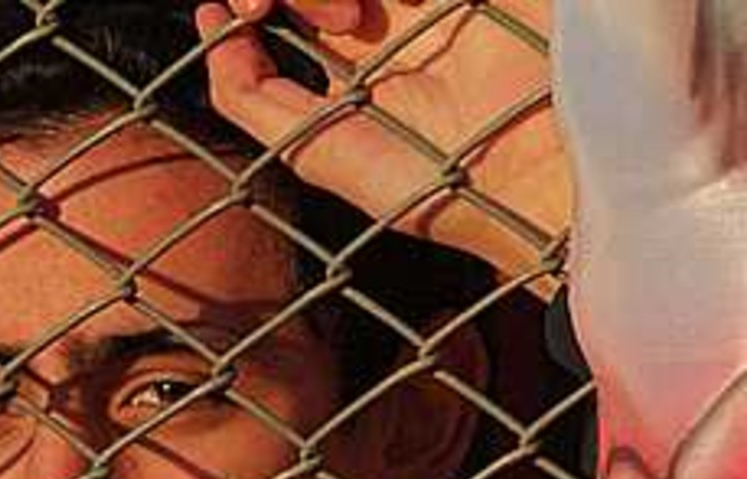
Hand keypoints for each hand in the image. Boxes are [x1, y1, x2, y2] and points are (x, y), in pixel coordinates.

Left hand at [195, 0, 569, 288]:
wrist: (538, 175)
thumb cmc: (442, 187)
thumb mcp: (328, 155)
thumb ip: (262, 103)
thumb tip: (214, 39)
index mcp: (362, 65)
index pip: (287, 9)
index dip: (246, 6)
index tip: (220, 16)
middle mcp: (392, 18)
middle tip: (275, 11)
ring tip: (348, 17)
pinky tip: (368, 4)